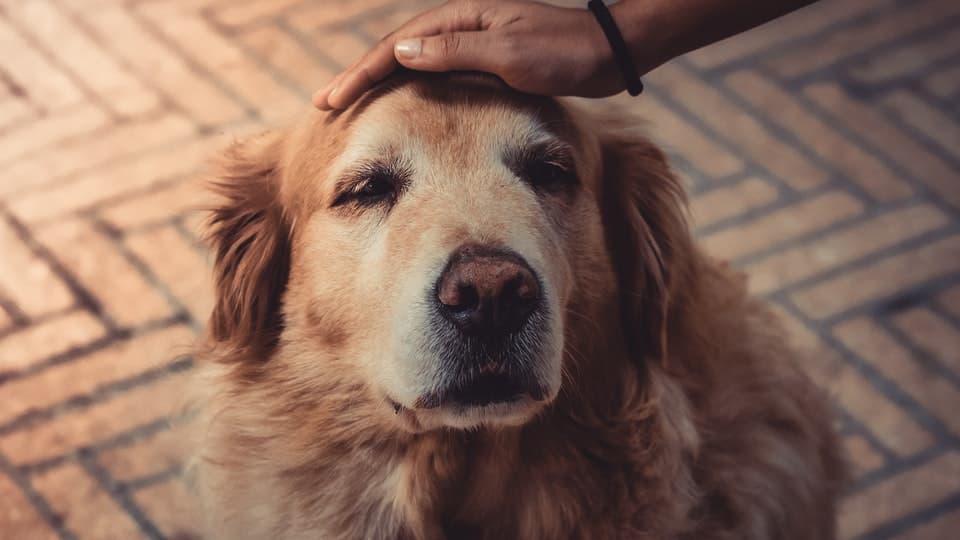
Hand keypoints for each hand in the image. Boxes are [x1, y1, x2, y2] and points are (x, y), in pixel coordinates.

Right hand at [312, 0, 626, 109]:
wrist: (607, 52)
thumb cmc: (563, 53)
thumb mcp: (508, 53)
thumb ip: (454, 52)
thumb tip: (399, 54)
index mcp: (460, 18)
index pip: (396, 47)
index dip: (361, 73)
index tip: (332, 99)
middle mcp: (460, 25)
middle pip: (396, 52)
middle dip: (359, 76)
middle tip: (325, 103)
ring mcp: (472, 41)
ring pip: (412, 62)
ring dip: (379, 81)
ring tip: (350, 101)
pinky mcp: (485, 58)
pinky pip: (435, 72)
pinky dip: (409, 86)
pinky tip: (400, 100)